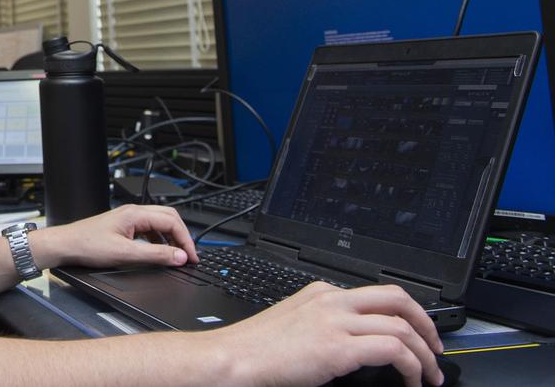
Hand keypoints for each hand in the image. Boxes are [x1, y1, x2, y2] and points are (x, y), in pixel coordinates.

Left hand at [32, 204, 198, 268]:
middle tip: (189, 256)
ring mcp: (128, 219)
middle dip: (182, 236)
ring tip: (177, 256)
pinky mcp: (124, 227)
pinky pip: (149, 230)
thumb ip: (155, 255)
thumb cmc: (87, 245)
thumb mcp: (125, 254)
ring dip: (171, 238)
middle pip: (169, 218)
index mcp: (135, 214)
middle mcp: (133, 212)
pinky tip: (159, 253)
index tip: (192, 256)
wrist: (66, 245)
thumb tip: (179, 256)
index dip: (186, 240)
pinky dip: (159, 241)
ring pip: (159, 223)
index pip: (172, 221)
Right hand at [213, 282, 444, 386]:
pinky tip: (410, 381)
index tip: (417, 335)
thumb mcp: (295, 325)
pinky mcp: (338, 347)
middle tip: (436, 349)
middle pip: (398, 298)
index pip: (378, 294)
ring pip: (402, 325)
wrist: (235, 359)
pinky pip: (393, 350)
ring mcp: (335, 320)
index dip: (407, 314)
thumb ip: (323, 325)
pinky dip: (411, 367)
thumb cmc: (257, 350)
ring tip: (429, 375)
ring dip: (425, 354)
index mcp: (321, 293)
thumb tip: (353, 344)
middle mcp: (332, 300)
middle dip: (427, 324)